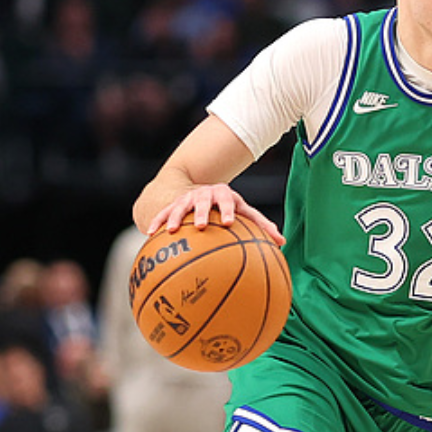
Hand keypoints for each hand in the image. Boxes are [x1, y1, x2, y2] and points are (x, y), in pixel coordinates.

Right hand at [147, 183, 284, 245]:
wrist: (202, 190)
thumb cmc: (229, 207)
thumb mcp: (245, 211)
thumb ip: (261, 225)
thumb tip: (282, 242)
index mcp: (224, 195)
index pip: (227, 200)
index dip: (228, 210)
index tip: (229, 222)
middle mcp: (204, 194)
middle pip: (202, 201)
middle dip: (201, 212)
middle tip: (200, 225)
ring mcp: (187, 198)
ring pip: (179, 206)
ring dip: (174, 217)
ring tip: (171, 231)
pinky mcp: (173, 205)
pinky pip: (163, 213)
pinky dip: (157, 221)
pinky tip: (149, 233)